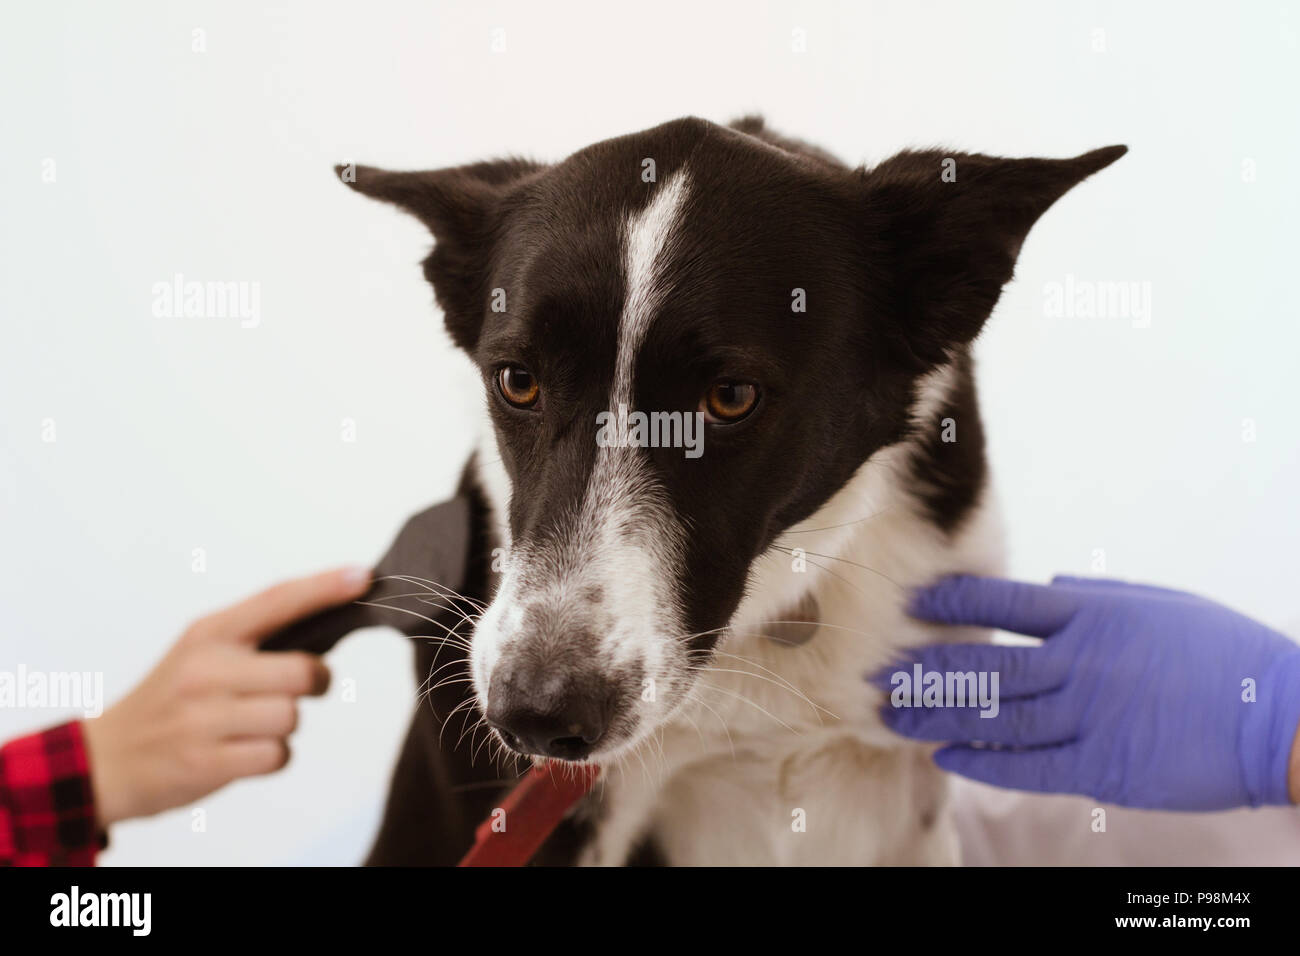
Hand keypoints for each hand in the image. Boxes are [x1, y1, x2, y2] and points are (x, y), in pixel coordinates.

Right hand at [81, 566, 369, 826]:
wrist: (107, 757)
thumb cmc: (174, 699)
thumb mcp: (203, 650)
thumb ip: (258, 635)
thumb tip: (331, 616)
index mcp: (210, 633)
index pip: (277, 601)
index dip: (324, 588)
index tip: (362, 577)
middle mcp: (206, 670)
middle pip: (303, 672)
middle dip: (314, 684)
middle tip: (295, 689)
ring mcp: (204, 718)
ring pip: (292, 717)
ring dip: (284, 725)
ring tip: (249, 725)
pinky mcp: (206, 762)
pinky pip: (277, 756)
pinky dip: (270, 757)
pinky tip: (240, 751)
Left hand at [879, 575, 1299, 809]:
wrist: (1282, 714)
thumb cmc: (1222, 653)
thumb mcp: (1158, 605)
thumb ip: (1094, 597)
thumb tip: (1043, 590)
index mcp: (1093, 615)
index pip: (1004, 602)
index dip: (953, 604)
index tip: (911, 606)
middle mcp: (1081, 662)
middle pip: (984, 665)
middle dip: (925, 671)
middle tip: (875, 675)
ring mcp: (1091, 715)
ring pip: (996, 716)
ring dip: (938, 718)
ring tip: (891, 717)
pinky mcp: (1104, 766)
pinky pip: (1029, 765)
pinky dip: (983, 761)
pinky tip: (945, 757)